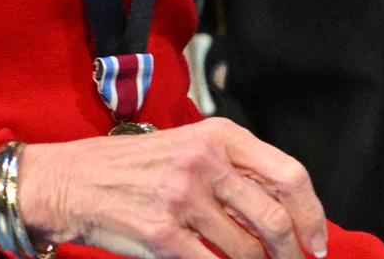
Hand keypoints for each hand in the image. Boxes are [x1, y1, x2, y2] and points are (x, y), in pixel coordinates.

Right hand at [19, 120, 326, 258]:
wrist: (67, 183)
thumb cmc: (128, 168)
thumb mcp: (185, 148)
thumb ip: (233, 171)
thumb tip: (286, 213)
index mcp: (216, 135)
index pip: (289, 176)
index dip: (312, 216)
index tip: (316, 243)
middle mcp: (203, 162)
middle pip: (274, 219)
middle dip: (291, 254)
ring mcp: (182, 198)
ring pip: (248, 251)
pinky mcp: (162, 234)